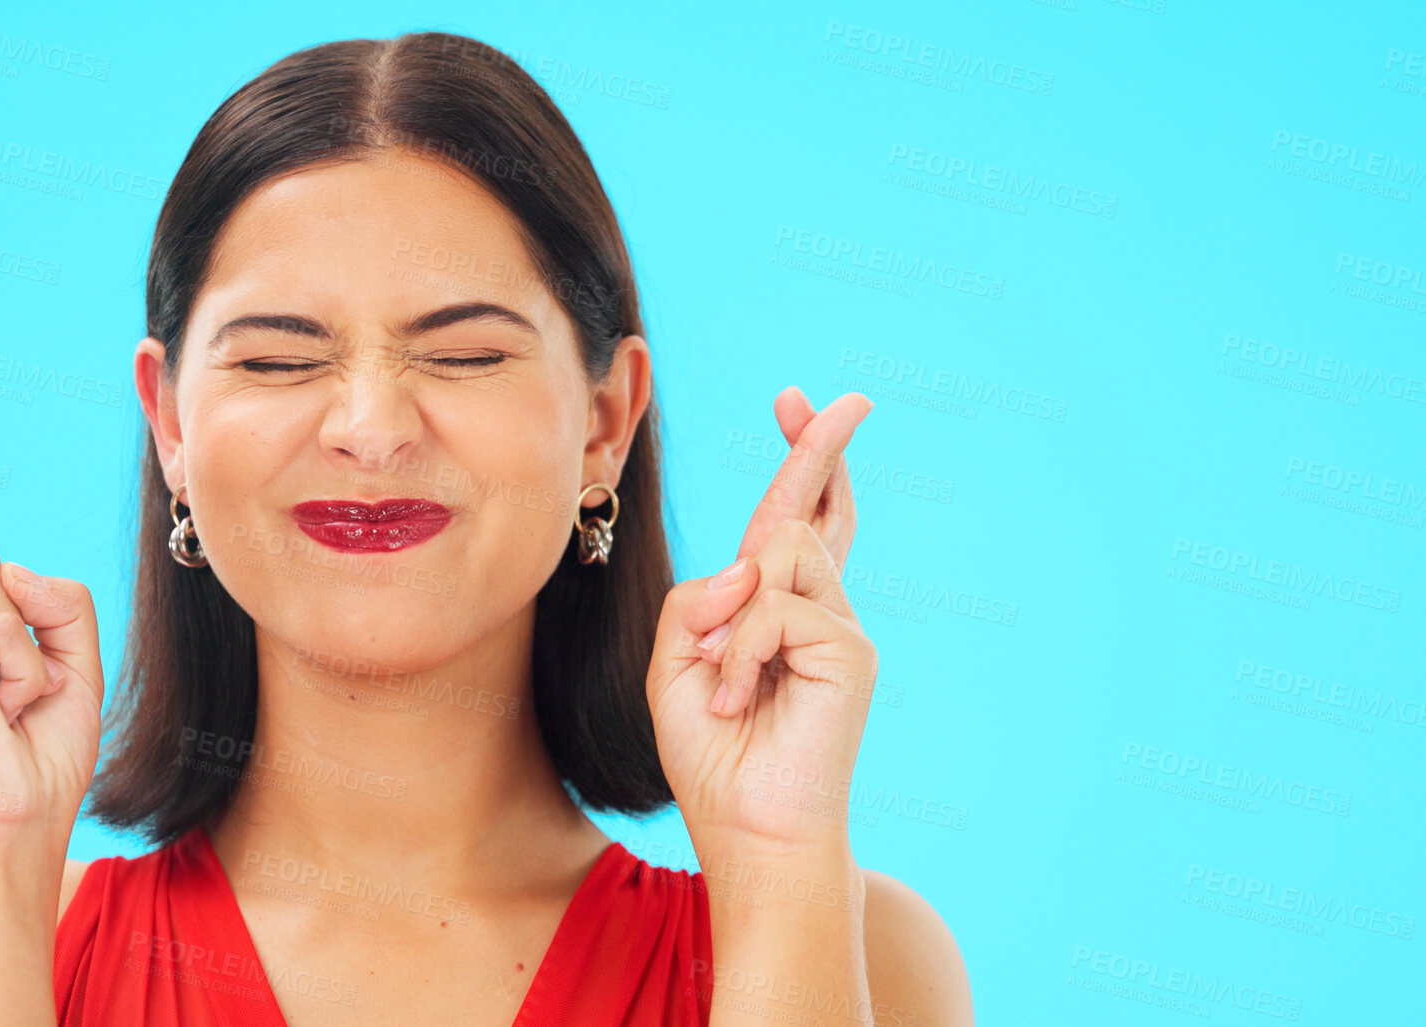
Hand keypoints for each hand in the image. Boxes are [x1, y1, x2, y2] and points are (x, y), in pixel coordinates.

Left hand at [646, 387, 877, 855]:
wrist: (749, 831)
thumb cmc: (712, 757)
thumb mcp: (675, 664)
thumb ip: (695, 600)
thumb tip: (749, 561)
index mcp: (772, 611)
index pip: (790, 522)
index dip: (799, 461)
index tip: (796, 403)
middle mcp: (814, 610)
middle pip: (813, 509)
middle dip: (819, 449)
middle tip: (846, 400)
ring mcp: (838, 627)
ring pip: (777, 550)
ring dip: (728, 617)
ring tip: (723, 681)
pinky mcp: (849, 650)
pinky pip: (774, 606)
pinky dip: (740, 653)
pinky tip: (738, 700)